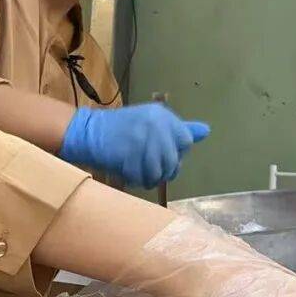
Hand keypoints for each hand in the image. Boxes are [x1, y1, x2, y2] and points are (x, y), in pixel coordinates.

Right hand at [58, 103, 209, 186]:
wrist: (89, 132)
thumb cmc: (122, 129)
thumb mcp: (152, 122)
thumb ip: (179, 129)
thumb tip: (206, 131)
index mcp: (162, 116)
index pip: (185, 141)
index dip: (175, 153)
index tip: (161, 154)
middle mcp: (155, 125)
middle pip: (173, 161)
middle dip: (163, 170)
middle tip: (148, 167)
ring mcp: (142, 140)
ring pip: (159, 172)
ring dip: (149, 178)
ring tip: (138, 172)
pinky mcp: (128, 155)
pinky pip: (142, 178)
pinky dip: (136, 180)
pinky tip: (129, 174)